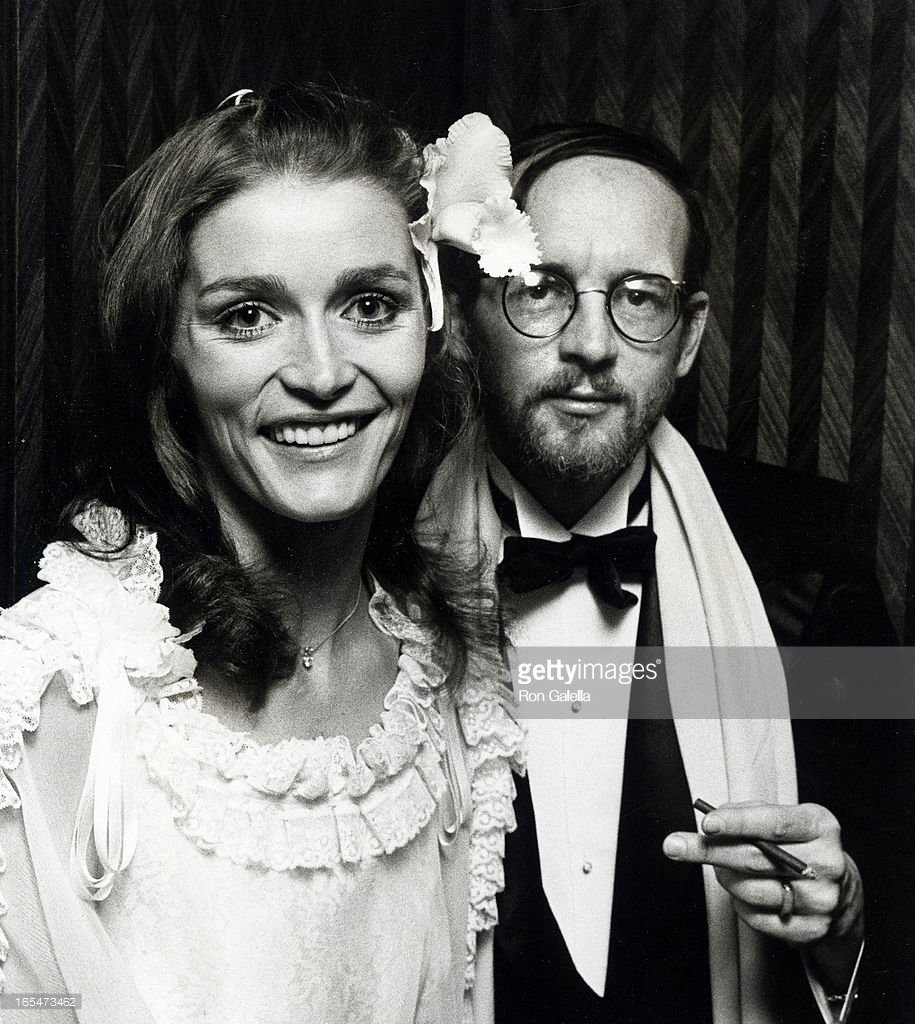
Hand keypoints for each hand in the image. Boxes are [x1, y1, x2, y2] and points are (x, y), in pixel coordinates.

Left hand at [662, 802, 863, 991]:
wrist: (840, 890)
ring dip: (724, 876)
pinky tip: (743, 890)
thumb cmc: (800, 844)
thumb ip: (750, 814)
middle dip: (709, 851)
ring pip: (751, 890)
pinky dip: (739, 902)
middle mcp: (826, 864)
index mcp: (820, 827)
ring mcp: (821, 901)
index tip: (707, 824)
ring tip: (721, 867)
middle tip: (674, 845)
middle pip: (756, 859)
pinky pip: (757, 918)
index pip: (774, 823)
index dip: (738, 823)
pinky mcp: (810, 930)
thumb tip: (712, 822)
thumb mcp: (785, 818)